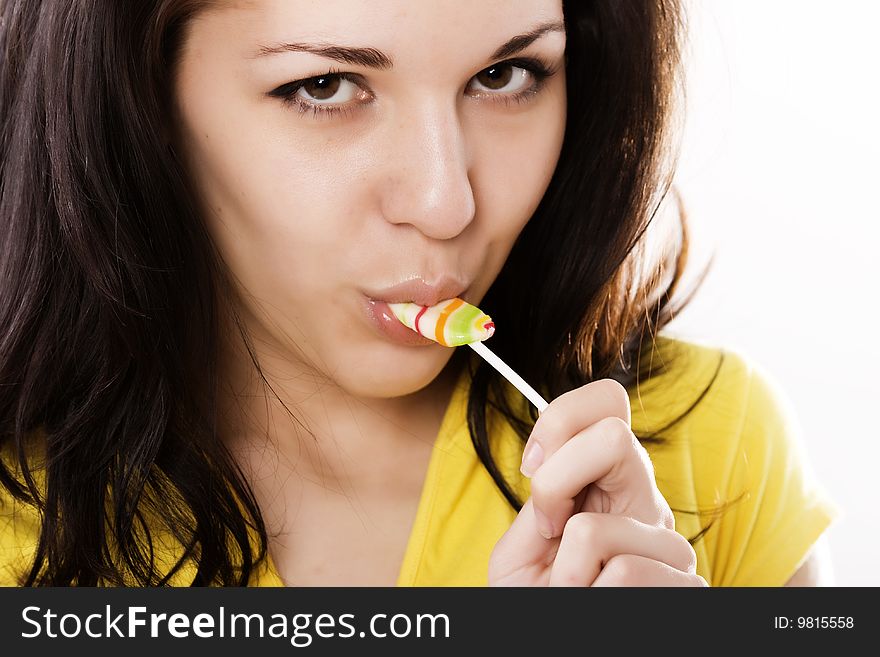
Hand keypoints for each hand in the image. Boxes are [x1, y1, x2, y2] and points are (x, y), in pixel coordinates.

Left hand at [488, 379, 707, 585]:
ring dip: (564, 571)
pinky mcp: (686, 587)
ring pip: (595, 528)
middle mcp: (646, 504)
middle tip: (547, 529)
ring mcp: (670, 546)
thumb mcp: (524, 543)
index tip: (533, 469)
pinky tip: (596, 604)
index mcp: (609, 483)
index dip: (560, 420)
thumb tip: (548, 457)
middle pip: (614, 437)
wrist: (553, 636)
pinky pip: (623, 574)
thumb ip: (541, 496)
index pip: (606, 403)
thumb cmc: (540, 597)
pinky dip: (586, 596)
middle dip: (555, 483)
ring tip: (573, 590)